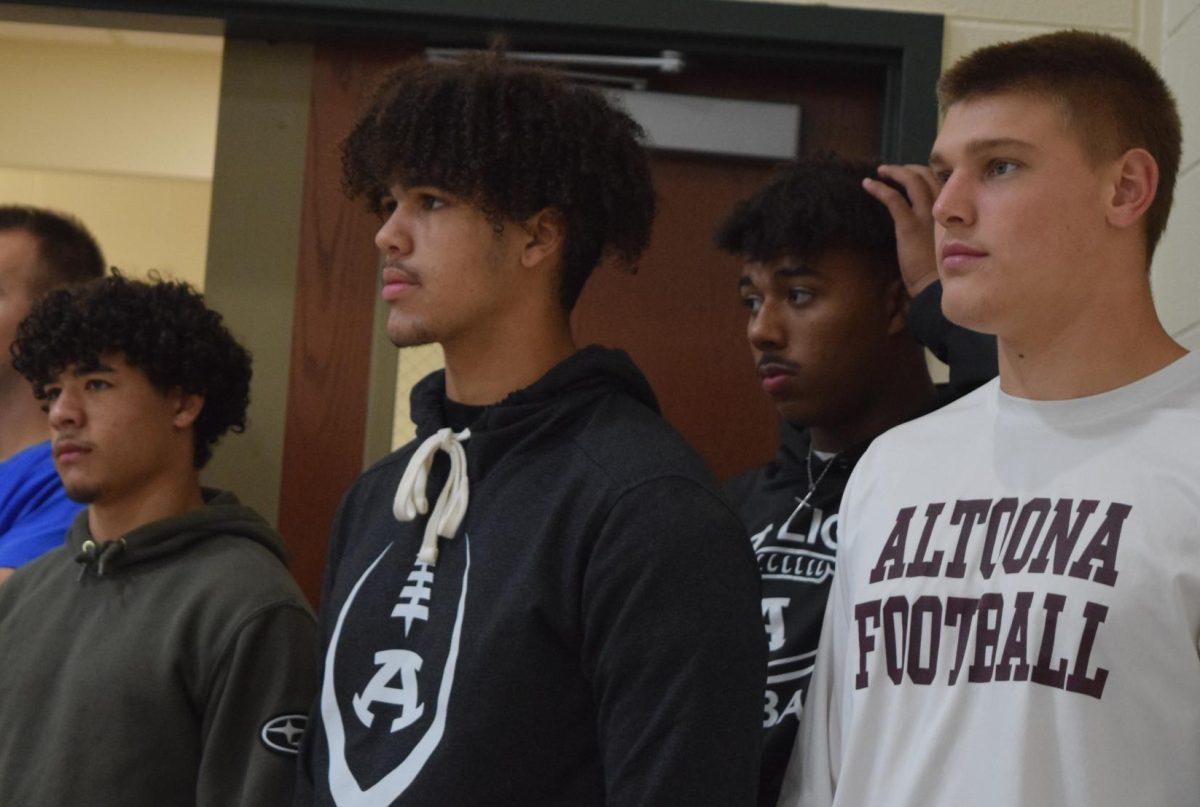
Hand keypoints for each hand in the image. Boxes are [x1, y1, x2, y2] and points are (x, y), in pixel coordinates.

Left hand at [862, 164, 939, 296]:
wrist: (937, 286)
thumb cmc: (940, 270)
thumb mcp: (944, 242)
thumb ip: (938, 226)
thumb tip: (925, 220)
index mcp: (953, 212)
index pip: (941, 181)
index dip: (924, 174)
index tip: (911, 174)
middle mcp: (944, 208)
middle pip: (928, 175)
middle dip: (909, 168)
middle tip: (893, 170)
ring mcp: (927, 215)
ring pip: (913, 181)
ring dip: (895, 172)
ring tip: (881, 171)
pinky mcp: (909, 225)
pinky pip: (893, 198)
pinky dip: (879, 188)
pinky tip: (868, 184)